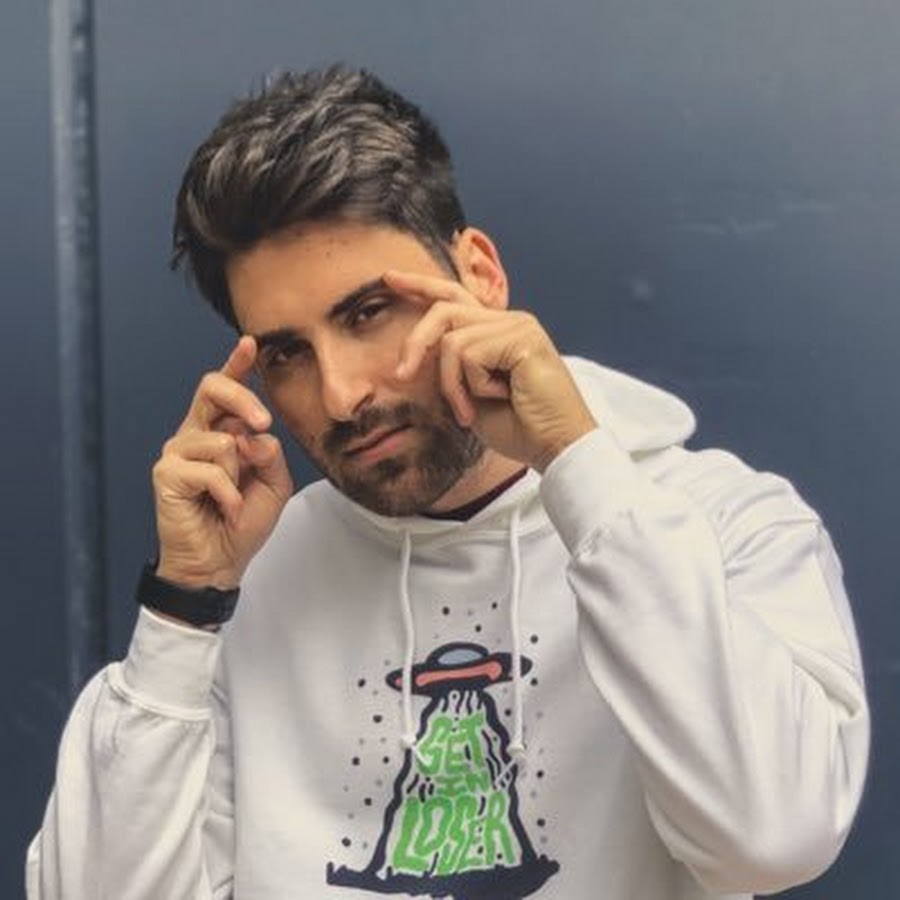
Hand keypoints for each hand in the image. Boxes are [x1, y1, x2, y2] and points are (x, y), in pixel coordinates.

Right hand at [152, 336, 292, 589]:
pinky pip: (211, 470)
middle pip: (213, 389)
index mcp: (219, 431)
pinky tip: (224, 510)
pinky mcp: (166, 473)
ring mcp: (176, 451)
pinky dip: (228, 494)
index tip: (251, 343)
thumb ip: (269, 452)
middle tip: (263, 423)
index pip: (224, 390)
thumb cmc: (242, 521)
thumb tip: (254, 434)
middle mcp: (194, 434)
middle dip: (242, 399)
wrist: (219, 562)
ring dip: (239, 476)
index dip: (236, 364)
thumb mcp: (272, 483)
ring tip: (232, 501)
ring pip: (222, 441)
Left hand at [386, 270, 595, 471]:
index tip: (389, 278)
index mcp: (498, 331)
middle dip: (416, 342)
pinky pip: (470, 354)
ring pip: (452, 340)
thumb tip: (418, 355)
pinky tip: (500, 397)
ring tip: (470, 411)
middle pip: (444, 310)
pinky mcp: (523, 337)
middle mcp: (510, 321)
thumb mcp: (471, 395)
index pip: (454, 297)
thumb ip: (451, 368)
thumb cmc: (518, 428)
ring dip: (452, 384)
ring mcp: (518, 326)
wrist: (554, 446)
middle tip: (401, 375)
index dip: (421, 286)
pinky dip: (471, 385)